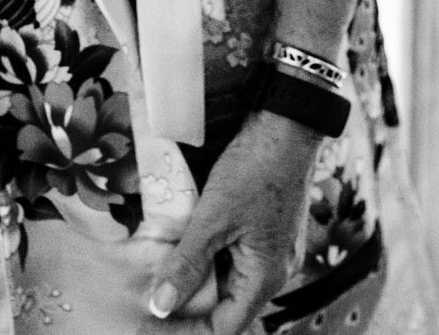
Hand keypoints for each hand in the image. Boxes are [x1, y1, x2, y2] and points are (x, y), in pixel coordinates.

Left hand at [148, 112, 322, 330]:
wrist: (287, 124)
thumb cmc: (258, 168)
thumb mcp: (214, 218)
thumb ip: (187, 264)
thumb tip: (161, 306)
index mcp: (267, 276)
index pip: (225, 326)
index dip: (188, 330)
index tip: (155, 324)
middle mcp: (276, 268)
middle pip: (227, 305)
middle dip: (189, 303)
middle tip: (151, 297)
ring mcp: (273, 248)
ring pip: (229, 278)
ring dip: (197, 276)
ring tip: (162, 270)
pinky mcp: (268, 228)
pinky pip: (235, 255)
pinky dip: (209, 255)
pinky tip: (185, 243)